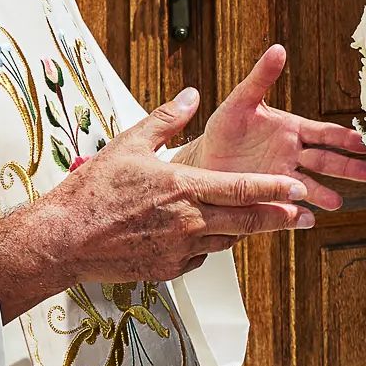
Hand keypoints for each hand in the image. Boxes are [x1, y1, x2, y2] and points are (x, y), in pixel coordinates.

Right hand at [0, 88, 313, 320]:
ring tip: (262, 223)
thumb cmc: (92, 192)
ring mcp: (179, 250)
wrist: (63, 239)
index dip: (275, 189)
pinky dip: (207, 245)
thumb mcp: (130, 143)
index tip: (298, 189)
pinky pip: (199, 256)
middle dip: (279, 218)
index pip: (242, 188)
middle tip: (302, 216)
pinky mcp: (167, 270)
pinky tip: (204, 235)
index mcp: (183, 188)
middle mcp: (188, 222)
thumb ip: (167, 118)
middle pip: (247, 222)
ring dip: (244, 232)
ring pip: (225, 241)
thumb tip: (192, 95)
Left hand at [175, 45, 365, 208]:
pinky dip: (300, 210)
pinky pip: (289, 203)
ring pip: (311, 185)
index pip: (325, 134)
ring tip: (338, 202)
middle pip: (326, 161)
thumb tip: (278, 48)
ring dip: (325, 193)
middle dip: (348, 167)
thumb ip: (261, 77)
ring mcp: (283, 177)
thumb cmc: (224, 128)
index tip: (365, 142)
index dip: (345, 138)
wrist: (203, 160)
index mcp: (292, 130)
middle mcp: (293, 155)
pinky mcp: (270, 195)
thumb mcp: (241, 100)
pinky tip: (310, 218)